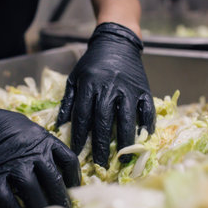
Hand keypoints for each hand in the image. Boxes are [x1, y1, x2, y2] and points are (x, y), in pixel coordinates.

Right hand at [0, 85, 79, 207]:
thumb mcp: (24, 125)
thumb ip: (38, 142)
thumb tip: (50, 160)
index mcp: (41, 138)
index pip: (68, 160)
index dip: (74, 178)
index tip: (74, 190)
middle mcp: (30, 152)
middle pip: (53, 181)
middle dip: (60, 200)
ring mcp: (11, 164)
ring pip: (33, 193)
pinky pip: (7, 201)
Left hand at [57, 22, 154, 166]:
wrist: (117, 43)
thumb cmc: (93, 63)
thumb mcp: (75, 78)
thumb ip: (68, 101)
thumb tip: (59, 126)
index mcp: (89, 85)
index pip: (83, 115)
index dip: (80, 136)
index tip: (78, 153)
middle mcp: (109, 88)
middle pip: (104, 121)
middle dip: (101, 145)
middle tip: (101, 164)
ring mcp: (128, 89)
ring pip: (127, 118)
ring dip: (125, 140)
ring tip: (124, 159)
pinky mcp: (144, 89)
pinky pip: (147, 110)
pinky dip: (147, 125)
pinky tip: (144, 139)